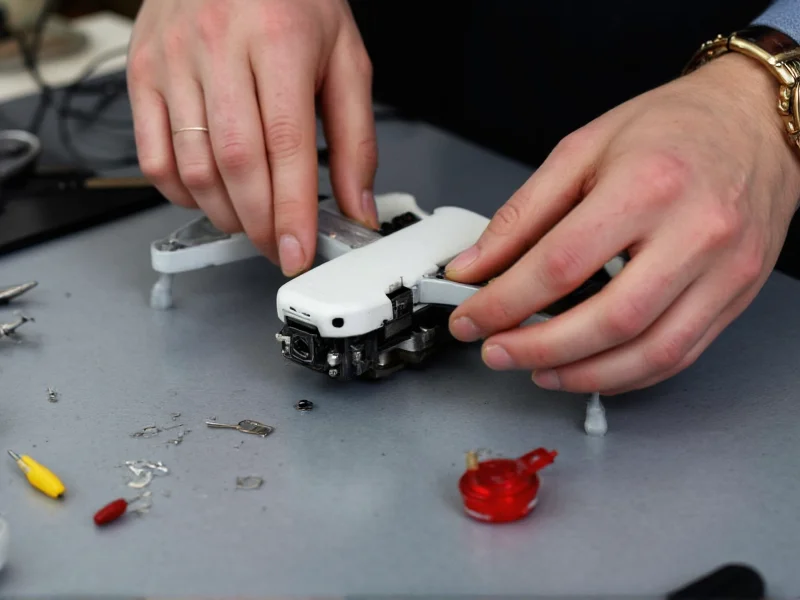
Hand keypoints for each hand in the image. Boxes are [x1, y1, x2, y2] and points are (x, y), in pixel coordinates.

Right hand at [127, 0, 377, 275]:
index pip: (286, 146)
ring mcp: (173, 61)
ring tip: (253, 222)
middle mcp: (219, 47)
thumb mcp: (344, 57)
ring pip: (193, 166)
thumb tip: (358, 206)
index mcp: (278, 40)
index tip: (297, 252)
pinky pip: (153, 155)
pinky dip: (182, 192)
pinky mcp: (142, 73)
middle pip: (236, 163)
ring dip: (225, 213)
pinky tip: (210, 196)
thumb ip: (356, 138)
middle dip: (261, 223)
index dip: (292, 210)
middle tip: (279, 247)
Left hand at [445, 53, 799, 394]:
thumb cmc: (672, 127)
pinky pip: (680, 355)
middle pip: (608, 320)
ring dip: (583, 374)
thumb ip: (522, 215)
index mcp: (647, 186)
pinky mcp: (738, 294)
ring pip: (649, 352)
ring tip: (537, 370)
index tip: (470, 319)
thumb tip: (474, 267)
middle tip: (498, 352)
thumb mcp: (582, 152)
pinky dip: (627, 374)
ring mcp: (725, 270)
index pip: (559, 265)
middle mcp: (695, 232)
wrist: (754, 121)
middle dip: (538, 349)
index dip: (503, 303)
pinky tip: (589, 368)